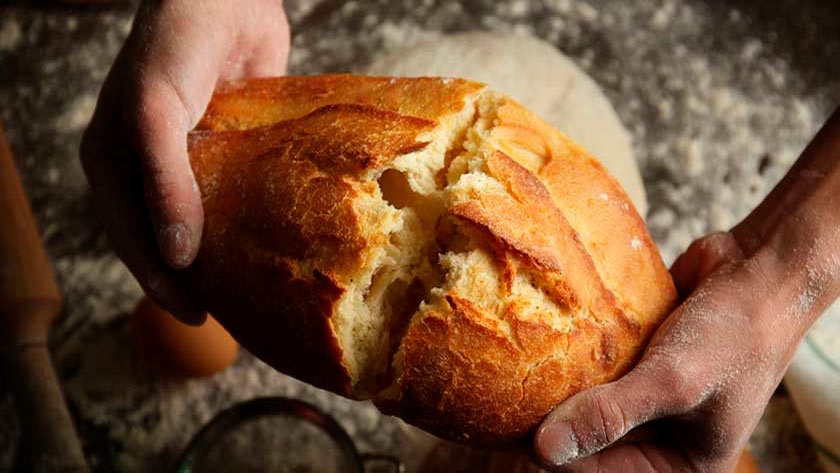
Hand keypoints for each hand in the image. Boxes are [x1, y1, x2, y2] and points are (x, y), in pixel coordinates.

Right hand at [80, 0, 289, 322]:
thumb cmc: (174, 46)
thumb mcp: (155, 113)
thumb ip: (164, 182)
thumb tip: (178, 257)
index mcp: (115, 164)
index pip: (133, 239)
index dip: (161, 282)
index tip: (197, 317)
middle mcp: (151, 167)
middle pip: (168, 237)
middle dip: (194, 278)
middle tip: (230, 315)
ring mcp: (192, 158)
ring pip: (206, 219)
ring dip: (225, 254)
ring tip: (254, 291)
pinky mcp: (232, 146)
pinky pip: (240, 192)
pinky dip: (253, 219)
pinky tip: (276, 242)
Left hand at [534, 107, 839, 471]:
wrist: (757, 272)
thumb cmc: (733, 337)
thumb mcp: (674, 383)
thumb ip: (611, 416)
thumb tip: (545, 450)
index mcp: (679, 464)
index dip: (556, 455)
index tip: (510, 429)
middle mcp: (659, 438)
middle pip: (589, 442)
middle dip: (555, 419)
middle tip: (507, 394)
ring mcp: (644, 398)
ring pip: (587, 404)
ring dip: (559, 388)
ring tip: (515, 370)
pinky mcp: (634, 362)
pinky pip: (594, 370)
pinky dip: (574, 359)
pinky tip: (540, 343)